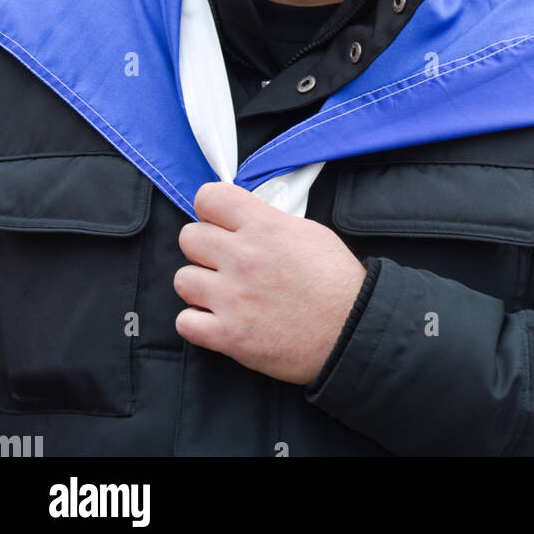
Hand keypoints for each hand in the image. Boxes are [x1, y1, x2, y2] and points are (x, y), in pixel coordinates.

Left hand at [174, 181, 366, 384]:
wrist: (351, 331)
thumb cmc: (336, 281)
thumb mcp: (307, 232)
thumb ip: (267, 221)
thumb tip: (240, 218)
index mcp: (264, 227)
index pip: (208, 198)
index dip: (210, 209)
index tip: (217, 221)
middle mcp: (243, 258)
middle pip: (189, 238)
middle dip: (203, 248)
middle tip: (222, 260)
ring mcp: (233, 298)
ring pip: (182, 279)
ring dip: (200, 286)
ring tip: (222, 293)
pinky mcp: (229, 336)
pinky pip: (184, 322)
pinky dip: (197, 323)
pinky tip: (217, 319)